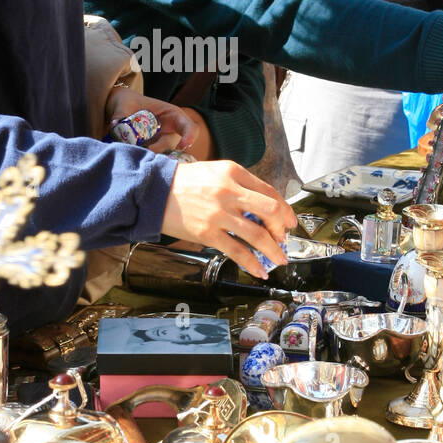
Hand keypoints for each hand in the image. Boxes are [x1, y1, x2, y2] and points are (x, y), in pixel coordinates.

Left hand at [106, 85, 197, 154]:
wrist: (118, 108)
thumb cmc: (127, 101)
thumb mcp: (124, 103)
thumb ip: (121, 113)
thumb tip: (116, 124)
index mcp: (171, 115)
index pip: (188, 126)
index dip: (189, 136)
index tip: (183, 146)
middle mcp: (169, 131)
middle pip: (172, 144)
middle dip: (161, 149)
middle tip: (147, 150)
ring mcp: (160, 143)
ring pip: (161, 154)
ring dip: (150, 156)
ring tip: (134, 153)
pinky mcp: (148, 151)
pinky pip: (150, 159)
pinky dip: (142, 160)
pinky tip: (132, 158)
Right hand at [161, 161, 295, 278]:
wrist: (153, 191)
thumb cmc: (184, 182)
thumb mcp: (215, 172)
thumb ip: (240, 185)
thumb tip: (263, 207)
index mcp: (233, 172)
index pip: (269, 192)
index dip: (285, 209)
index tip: (289, 221)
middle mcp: (228, 191)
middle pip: (270, 211)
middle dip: (282, 228)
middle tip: (283, 238)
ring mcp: (218, 214)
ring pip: (257, 235)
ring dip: (273, 250)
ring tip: (279, 259)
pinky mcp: (207, 233)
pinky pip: (237, 251)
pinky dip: (252, 264)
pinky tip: (259, 271)